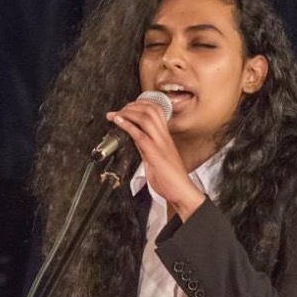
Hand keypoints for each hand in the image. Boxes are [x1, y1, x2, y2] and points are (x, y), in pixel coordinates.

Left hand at [106, 100, 204, 220]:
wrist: (181, 191)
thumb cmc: (170, 179)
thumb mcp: (156, 158)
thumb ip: (146, 147)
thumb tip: (134, 138)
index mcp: (165, 137)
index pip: (156, 111)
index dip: (141, 104)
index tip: (127, 107)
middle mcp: (163, 137)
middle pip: (150, 109)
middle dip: (132, 106)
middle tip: (119, 110)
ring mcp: (160, 143)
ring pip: (145, 117)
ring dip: (127, 113)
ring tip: (116, 115)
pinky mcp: (155, 153)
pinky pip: (140, 134)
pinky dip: (127, 125)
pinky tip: (118, 122)